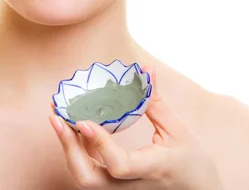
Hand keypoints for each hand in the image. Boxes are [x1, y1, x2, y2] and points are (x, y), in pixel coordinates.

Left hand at [49, 66, 223, 189]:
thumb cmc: (193, 164)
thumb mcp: (179, 131)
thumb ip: (155, 103)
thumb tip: (145, 70)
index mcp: (152, 169)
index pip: (119, 165)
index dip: (99, 144)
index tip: (83, 122)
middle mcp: (131, 187)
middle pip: (88, 179)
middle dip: (68, 148)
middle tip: (56, 117)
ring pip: (84, 178)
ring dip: (68, 148)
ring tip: (58, 117)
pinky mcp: (114, 189)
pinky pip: (89, 172)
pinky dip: (78, 150)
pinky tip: (73, 126)